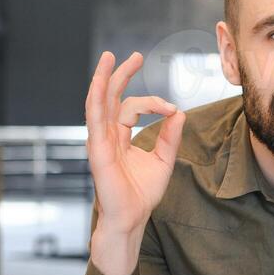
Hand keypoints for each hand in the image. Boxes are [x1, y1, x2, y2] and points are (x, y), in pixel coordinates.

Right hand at [84, 50, 186, 274]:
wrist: (132, 218)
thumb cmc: (142, 195)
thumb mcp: (163, 161)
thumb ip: (170, 137)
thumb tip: (179, 112)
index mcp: (119, 137)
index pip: (132, 108)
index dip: (153, 103)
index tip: (172, 110)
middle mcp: (106, 136)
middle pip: (110, 97)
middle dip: (121, 74)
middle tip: (135, 56)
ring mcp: (99, 141)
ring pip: (98, 102)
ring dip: (103, 78)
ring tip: (109, 57)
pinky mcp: (97, 149)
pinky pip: (94, 118)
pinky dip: (96, 98)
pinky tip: (100, 81)